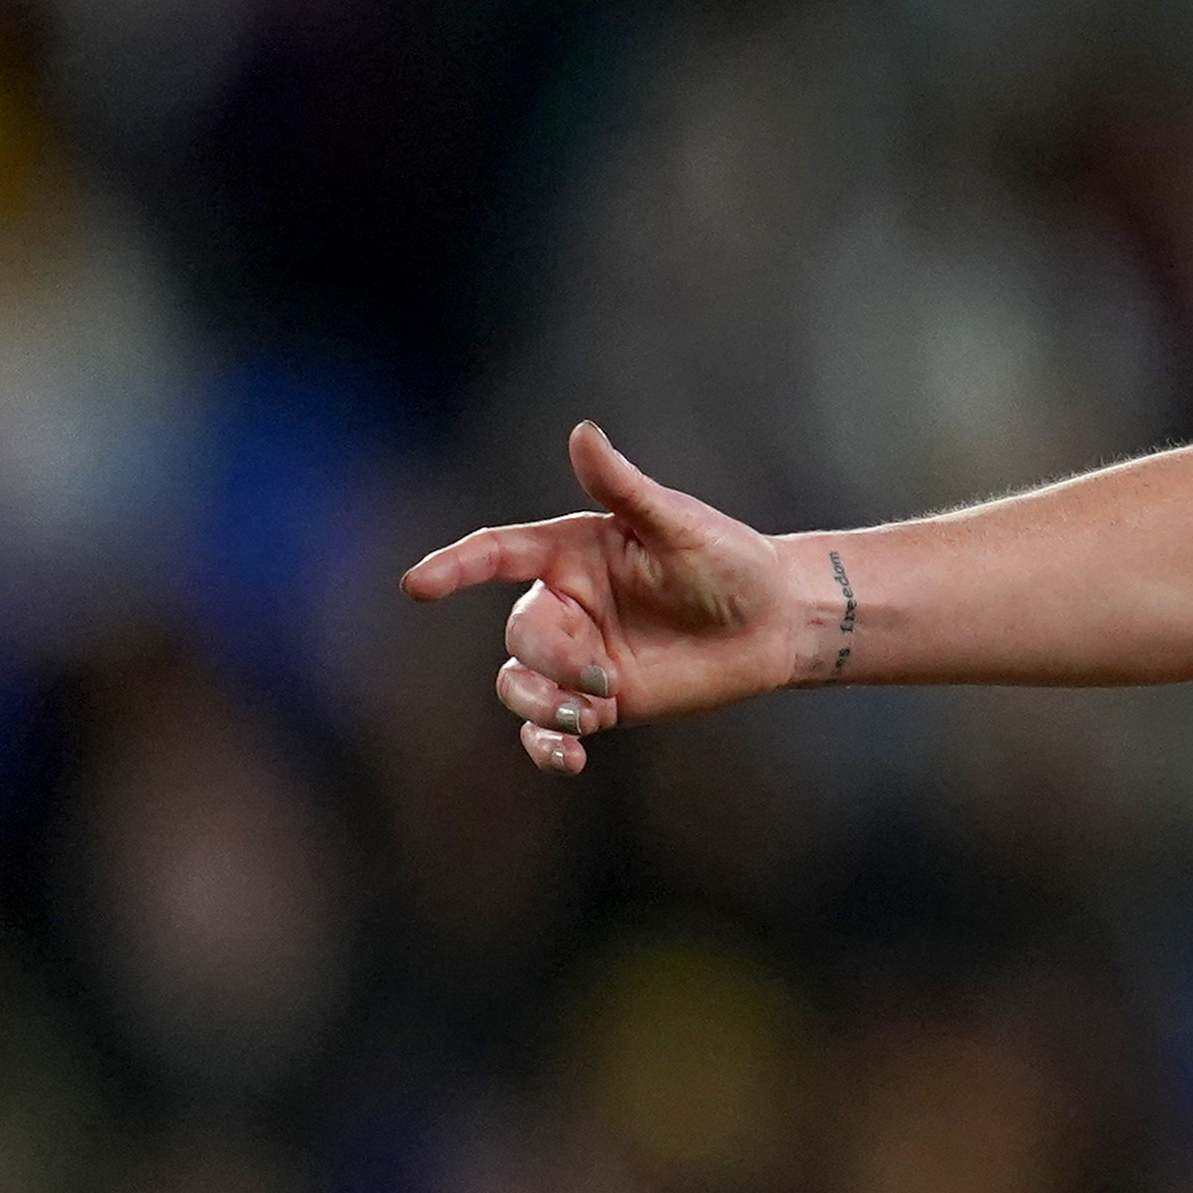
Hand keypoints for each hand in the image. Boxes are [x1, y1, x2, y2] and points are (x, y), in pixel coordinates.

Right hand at [399, 422, 811, 774]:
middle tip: (603, 677)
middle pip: (519, 635)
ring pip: (520, 684)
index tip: (417, 586)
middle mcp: (566, 604)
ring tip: (582, 718)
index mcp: (571, 553)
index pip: (496, 554)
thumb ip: (623, 487)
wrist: (775, 620)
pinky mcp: (602, 701)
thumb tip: (583, 432)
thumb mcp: (679, 524)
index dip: (454, 567)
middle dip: (549, 660)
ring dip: (539, 705)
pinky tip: (568, 760)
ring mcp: (579, 656)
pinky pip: (551, 728)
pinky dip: (548, 748)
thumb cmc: (730, 561)